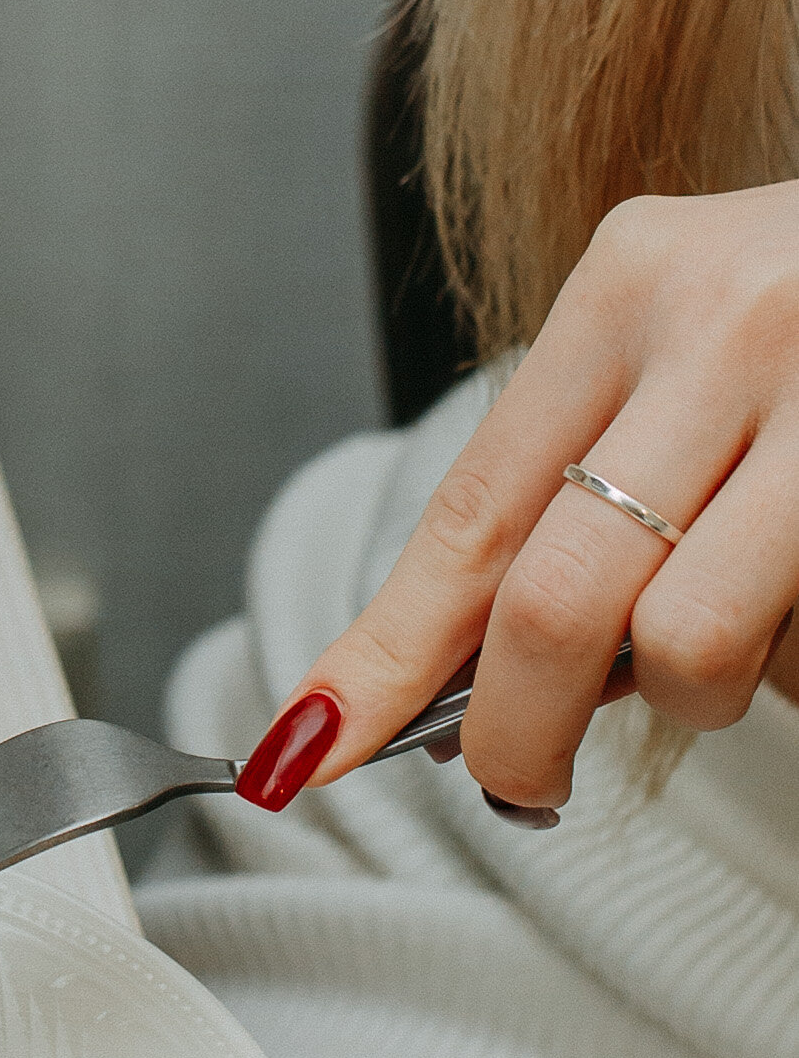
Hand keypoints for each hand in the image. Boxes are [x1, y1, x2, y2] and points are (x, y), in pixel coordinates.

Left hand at [238, 187, 798, 812]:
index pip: (470, 512)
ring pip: (700, 645)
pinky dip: (794, 661)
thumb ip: (578, 482)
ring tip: (741, 628)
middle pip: (562, 605)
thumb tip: (455, 678)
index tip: (308, 747)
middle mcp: (734, 320)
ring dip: (700, 693)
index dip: (381, 655)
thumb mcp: (684, 345)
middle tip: (524, 778)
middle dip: (520, 733)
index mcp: (637, 280)